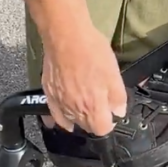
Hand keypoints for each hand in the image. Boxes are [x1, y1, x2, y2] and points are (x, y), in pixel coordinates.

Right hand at [25, 0, 127, 135]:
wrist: (66, 36)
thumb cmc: (93, 53)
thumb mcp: (114, 74)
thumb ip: (118, 98)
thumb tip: (118, 113)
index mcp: (93, 107)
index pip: (102, 130)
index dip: (109, 123)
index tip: (111, 114)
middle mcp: (74, 110)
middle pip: (86, 127)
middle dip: (95, 121)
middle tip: (100, 108)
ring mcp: (59, 103)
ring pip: (71, 122)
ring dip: (80, 118)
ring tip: (86, 108)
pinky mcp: (49, 93)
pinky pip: (55, 115)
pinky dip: (62, 118)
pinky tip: (67, 118)